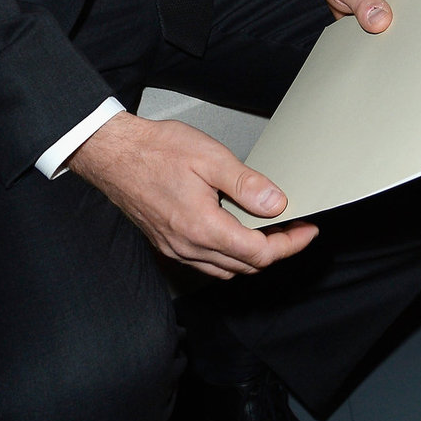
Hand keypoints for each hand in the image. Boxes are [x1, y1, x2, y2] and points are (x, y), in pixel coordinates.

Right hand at [68, 111, 317, 278]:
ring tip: (271, 232)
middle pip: (245, 266)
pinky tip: (236, 235)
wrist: (113, 154)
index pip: (259, 253)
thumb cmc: (155, 151)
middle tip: (295, 229)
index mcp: (202, 227)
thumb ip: (246, 184)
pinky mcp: (166, 243)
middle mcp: (188, 246)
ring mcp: (175, 248)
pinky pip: (206, 263)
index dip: (290, 244)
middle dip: (276, 251)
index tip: (307, 230)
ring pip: (226, 269)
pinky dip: (229, 256)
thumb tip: (276, 204)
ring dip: (252, 257)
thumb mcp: (210, 158)